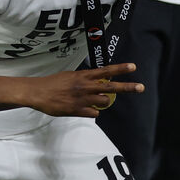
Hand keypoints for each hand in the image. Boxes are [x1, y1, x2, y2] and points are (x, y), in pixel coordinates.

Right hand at [29, 63, 144, 117]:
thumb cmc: (53, 84)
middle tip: (141, 87)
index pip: (106, 71)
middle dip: (127, 87)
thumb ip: (86, 78)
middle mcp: (86, 86)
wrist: (38, 93)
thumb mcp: (71, 76)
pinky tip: (84, 108)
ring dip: (103, 101)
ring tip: (93, 99)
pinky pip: (94, 113)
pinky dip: (92, 111)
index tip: (133, 67)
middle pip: (111, 87)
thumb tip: (99, 80)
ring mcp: (83, 99)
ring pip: (104, 101)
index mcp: (84, 76)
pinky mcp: (78, 110)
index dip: (120, 69)